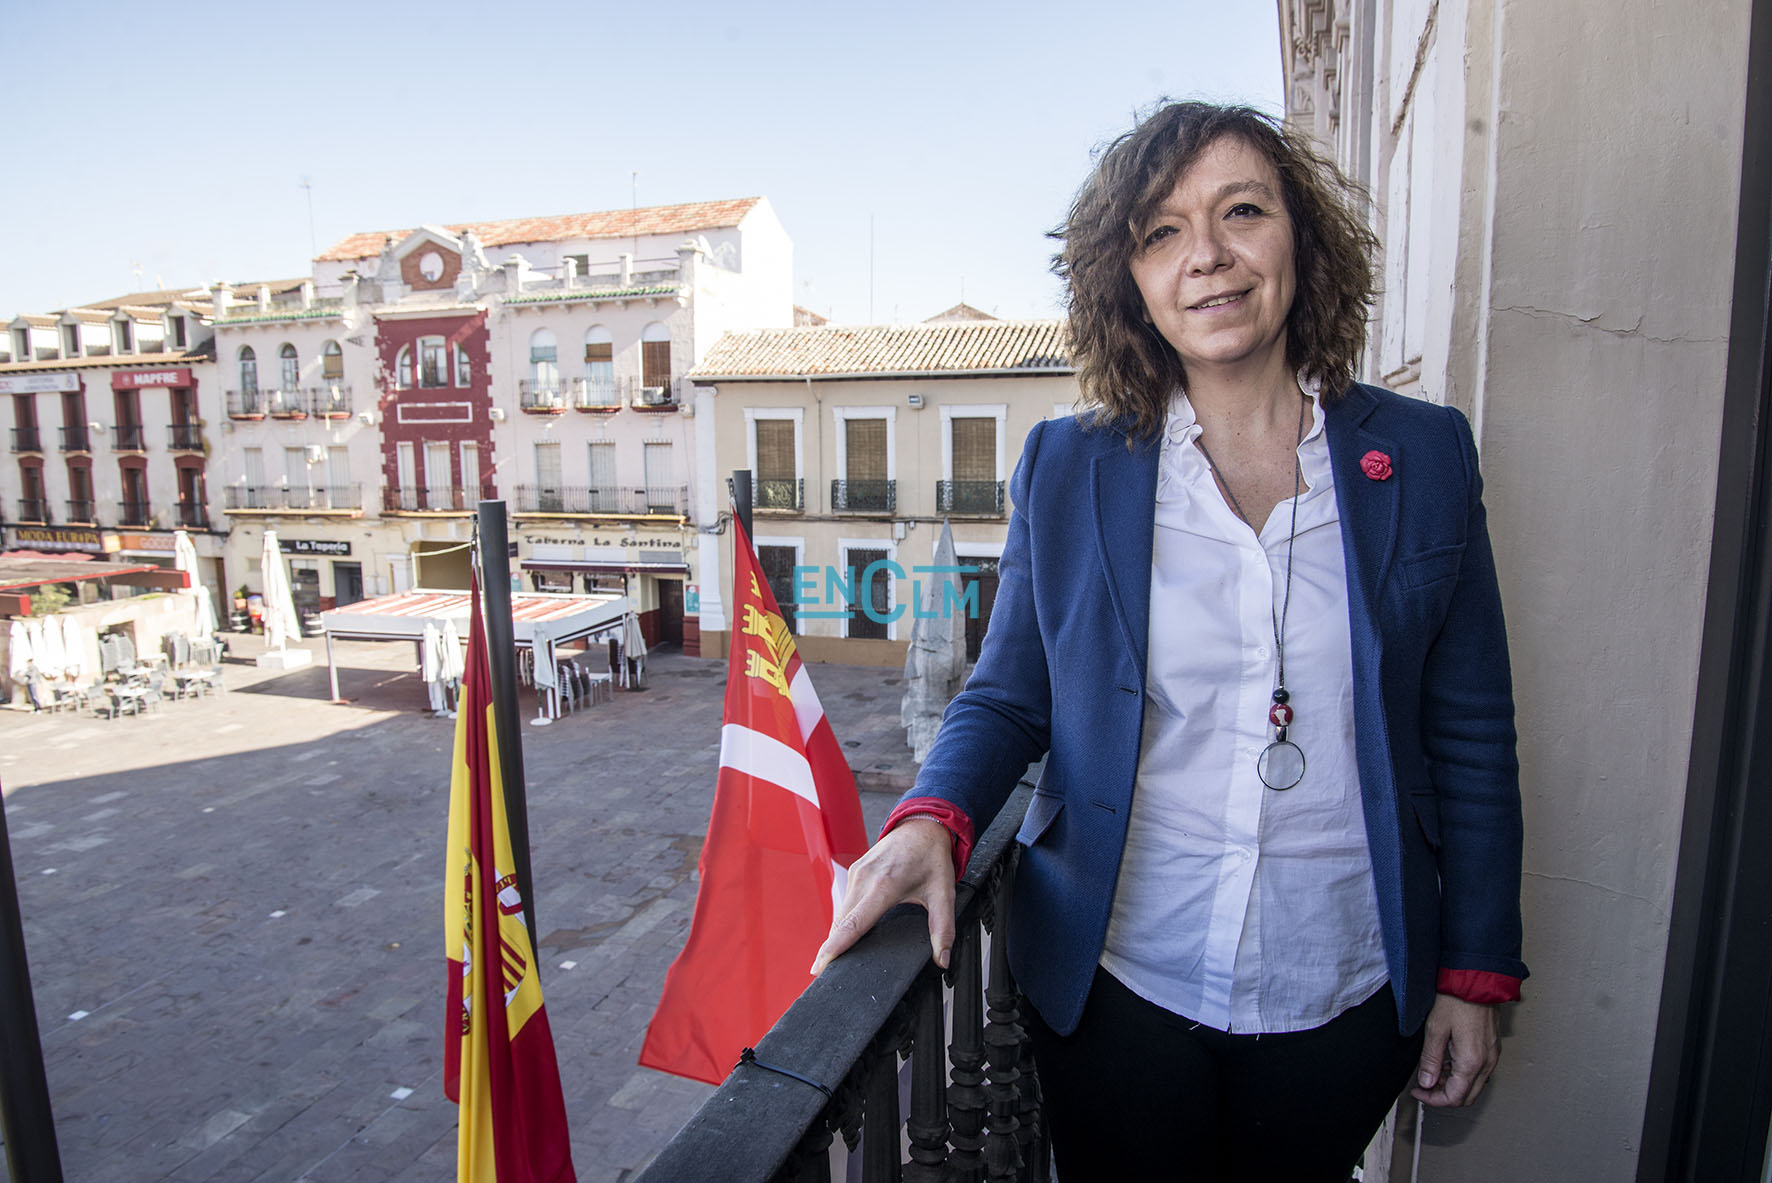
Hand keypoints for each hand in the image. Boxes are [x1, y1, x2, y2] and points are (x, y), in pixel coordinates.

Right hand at [810, 818, 955, 974]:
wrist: (922, 826)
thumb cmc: (931, 857)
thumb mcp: (943, 894)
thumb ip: (943, 929)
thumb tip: (943, 959)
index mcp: (884, 886)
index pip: (852, 924)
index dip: (834, 948)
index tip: (819, 966)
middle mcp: (865, 878)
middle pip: (840, 923)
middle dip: (831, 948)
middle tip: (826, 971)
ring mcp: (856, 873)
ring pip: (840, 913)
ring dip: (837, 934)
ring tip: (836, 956)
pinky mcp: (854, 871)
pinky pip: (844, 901)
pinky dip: (844, 919)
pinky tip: (849, 931)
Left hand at [1410, 993, 1499, 1106]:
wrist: (1476, 978)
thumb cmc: (1456, 998)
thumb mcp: (1435, 1029)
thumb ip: (1431, 1060)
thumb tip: (1427, 1082)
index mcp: (1472, 1061)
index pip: (1454, 1097)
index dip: (1433, 1099)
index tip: (1418, 1091)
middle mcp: (1487, 1062)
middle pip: (1467, 1097)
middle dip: (1444, 1096)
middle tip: (1425, 1085)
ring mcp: (1493, 1055)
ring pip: (1474, 1085)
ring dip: (1454, 1084)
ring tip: (1434, 1069)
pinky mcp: (1493, 1047)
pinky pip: (1480, 1071)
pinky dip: (1463, 1073)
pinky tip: (1448, 1060)